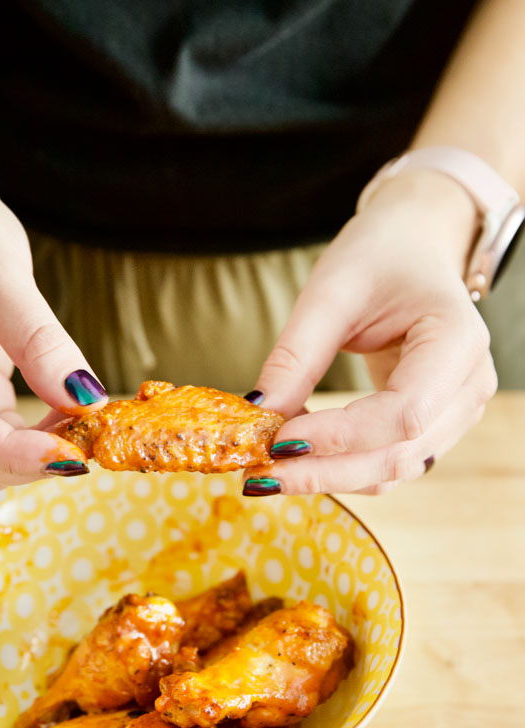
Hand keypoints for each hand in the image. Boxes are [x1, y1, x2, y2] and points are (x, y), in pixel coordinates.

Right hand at [0, 166, 106, 489]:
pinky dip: (34, 438)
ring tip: (85, 431)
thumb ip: (39, 339)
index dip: (10, 452)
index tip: (68, 455)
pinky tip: (70, 420)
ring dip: (32, 455)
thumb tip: (83, 397)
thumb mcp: (1, 272)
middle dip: (25, 461)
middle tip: (89, 448)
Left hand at [244, 170, 497, 495]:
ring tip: (268, 473)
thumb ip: (296, 356)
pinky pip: (386, 463)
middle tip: (260, 475)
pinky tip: (295, 462)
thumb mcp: (331, 292)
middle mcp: (468, 386)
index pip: (403, 411)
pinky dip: (339, 469)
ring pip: (392, 470)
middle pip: (398, 454)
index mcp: (457, 340)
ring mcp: (456, 412)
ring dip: (328, 478)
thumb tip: (259, 414)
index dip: (339, 436)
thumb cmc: (379, 257)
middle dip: (324, 471)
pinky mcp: (432, 427)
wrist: (414, 249)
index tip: (278, 440)